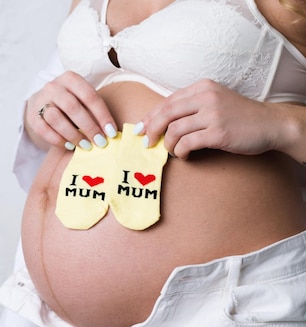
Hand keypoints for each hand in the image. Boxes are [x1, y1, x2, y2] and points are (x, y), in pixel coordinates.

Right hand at [25, 71, 117, 150]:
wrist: (43, 103)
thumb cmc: (70, 102)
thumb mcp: (82, 99)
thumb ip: (94, 111)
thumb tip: (111, 132)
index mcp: (70, 78)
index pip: (89, 96)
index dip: (102, 115)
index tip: (111, 132)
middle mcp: (53, 86)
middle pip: (72, 107)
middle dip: (89, 127)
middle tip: (100, 142)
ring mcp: (40, 101)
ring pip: (56, 118)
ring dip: (73, 135)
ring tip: (85, 145)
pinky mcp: (32, 117)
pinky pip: (44, 130)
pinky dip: (58, 140)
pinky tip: (69, 145)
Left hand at [138, 79, 279, 158]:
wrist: (271, 124)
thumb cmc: (239, 116)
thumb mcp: (214, 101)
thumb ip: (191, 106)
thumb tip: (160, 122)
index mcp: (202, 87)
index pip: (167, 101)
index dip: (150, 116)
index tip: (140, 129)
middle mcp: (206, 97)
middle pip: (166, 113)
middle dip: (151, 130)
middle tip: (147, 143)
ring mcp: (213, 114)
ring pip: (174, 130)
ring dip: (168, 145)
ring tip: (172, 151)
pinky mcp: (218, 132)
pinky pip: (187, 143)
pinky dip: (181, 152)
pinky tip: (185, 155)